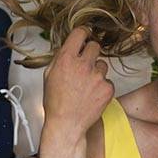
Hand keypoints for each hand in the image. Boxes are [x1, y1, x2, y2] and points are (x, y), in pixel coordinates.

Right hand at [42, 27, 114, 142]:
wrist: (67, 124)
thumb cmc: (56, 103)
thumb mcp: (49, 75)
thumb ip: (60, 58)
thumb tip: (68, 47)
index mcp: (66, 59)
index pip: (80, 33)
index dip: (82, 34)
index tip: (84, 37)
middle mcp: (83, 65)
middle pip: (95, 46)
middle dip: (90, 53)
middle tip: (85, 64)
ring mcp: (97, 77)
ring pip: (103, 64)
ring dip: (97, 71)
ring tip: (86, 85)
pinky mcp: (108, 88)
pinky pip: (108, 80)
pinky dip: (102, 86)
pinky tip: (92, 95)